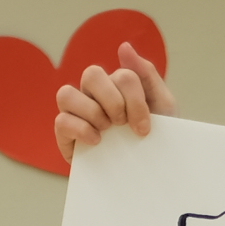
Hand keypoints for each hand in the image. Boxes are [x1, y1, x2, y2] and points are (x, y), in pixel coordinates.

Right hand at [55, 41, 176, 165]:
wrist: (151, 178)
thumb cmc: (155, 140)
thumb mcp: (163, 108)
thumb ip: (147, 75)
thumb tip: (124, 47)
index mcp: (117, 85)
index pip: (123, 75)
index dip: (135, 100)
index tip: (145, 128)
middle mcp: (94, 95)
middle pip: (91, 74)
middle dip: (113, 101)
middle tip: (123, 124)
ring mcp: (78, 114)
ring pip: (66, 94)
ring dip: (92, 112)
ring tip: (108, 131)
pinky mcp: (67, 137)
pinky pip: (61, 121)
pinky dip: (80, 129)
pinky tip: (97, 142)